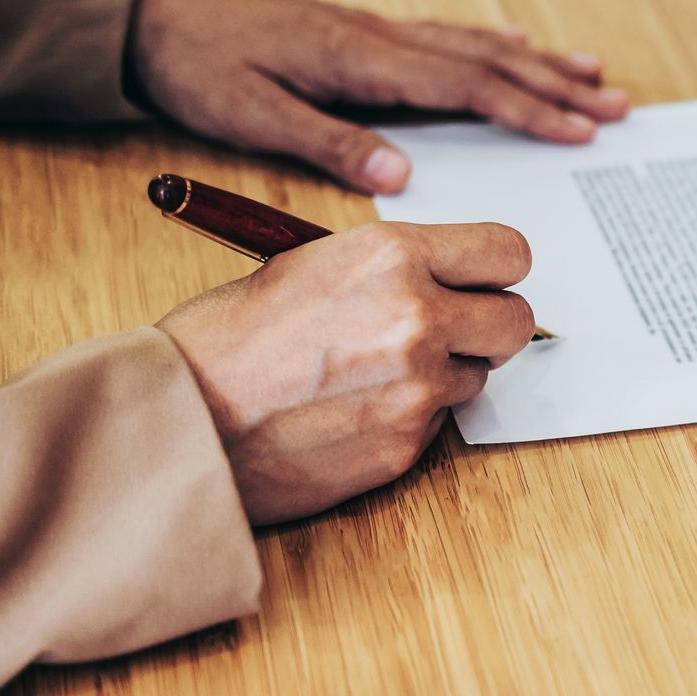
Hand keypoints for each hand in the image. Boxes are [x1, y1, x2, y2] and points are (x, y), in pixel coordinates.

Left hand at [130, 0, 629, 194]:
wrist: (154, 13)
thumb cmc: (200, 66)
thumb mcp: (252, 115)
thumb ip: (330, 143)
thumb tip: (403, 174)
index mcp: (363, 62)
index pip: (466, 85)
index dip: (529, 110)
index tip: (580, 131)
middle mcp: (383, 39)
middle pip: (490, 62)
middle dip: (558, 87)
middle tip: (618, 105)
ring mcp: (378, 33)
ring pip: (476, 46)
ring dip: (540, 64)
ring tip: (595, 74)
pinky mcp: (366, 35)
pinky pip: (448, 37)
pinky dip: (494, 45)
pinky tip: (518, 47)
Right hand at [157, 222, 534, 523]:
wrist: (180, 418)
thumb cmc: (228, 338)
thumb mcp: (309, 264)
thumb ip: (392, 268)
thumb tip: (450, 278)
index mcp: (393, 255)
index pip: (509, 253)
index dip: (496, 271)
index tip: (481, 282)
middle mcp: (419, 315)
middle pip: (516, 320)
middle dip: (488, 326)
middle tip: (449, 331)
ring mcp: (418, 384)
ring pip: (478, 375)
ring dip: (444, 374)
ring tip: (373, 373)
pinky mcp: (408, 443)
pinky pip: (440, 422)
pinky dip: (412, 416)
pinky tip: (355, 411)